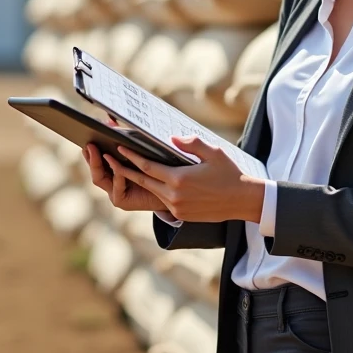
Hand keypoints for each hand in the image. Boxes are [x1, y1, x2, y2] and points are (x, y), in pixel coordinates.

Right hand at [83, 143, 169, 212]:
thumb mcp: (141, 149)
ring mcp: (114, 192)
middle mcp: (111, 181)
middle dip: (90, 156)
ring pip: (99, 178)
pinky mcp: (122, 201)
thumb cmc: (159, 166)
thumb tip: (110, 120)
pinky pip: (116, 189)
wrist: (174, 191)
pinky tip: (118, 168)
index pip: (96, 158)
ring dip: (97, 164)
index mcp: (114, 169)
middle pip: (94, 169)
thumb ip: (125, 137)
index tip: (88, 135)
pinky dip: (117, 177)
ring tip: (99, 151)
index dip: (91, 149)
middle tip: (89, 143)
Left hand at [105, 136, 264, 223]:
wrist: (243, 201)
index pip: (147, 167)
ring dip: (138, 180)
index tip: (119, 148)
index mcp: (179, 179)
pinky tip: (151, 181)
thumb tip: (171, 138)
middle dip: (125, 170)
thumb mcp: (213, 152)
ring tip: (125, 168)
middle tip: (109, 159)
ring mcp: (177, 207)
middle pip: (143, 181)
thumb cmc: (229, 173)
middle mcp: (174, 195)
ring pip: (152, 191)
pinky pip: (163, 200)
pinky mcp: (182, 214)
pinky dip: (155, 189)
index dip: (132, 157)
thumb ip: (190, 143)